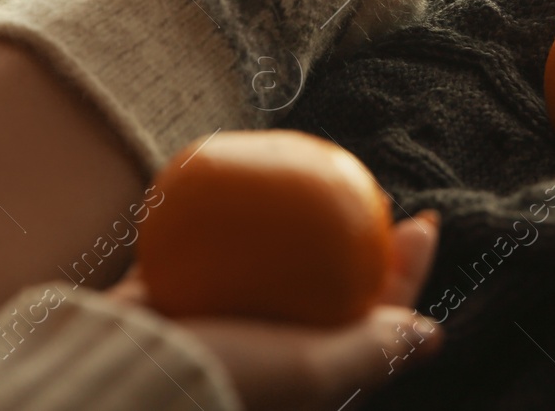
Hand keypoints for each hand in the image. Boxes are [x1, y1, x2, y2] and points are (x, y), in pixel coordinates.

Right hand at [109, 211, 442, 410]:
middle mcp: (270, 349)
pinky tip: (248, 179)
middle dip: (357, 238)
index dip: (409, 269)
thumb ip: (372, 351)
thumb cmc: (223, 378)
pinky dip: (232, 216)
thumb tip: (432, 335)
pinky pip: (213, 245)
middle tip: (372, 192)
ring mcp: (224, 321)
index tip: (425, 221)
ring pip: (275, 263)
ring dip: (299, 223)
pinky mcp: (179, 297)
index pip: (378, 317)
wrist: (122, 374)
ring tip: (317, 176)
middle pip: (331, 284)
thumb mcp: (311, 373)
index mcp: (308, 374)